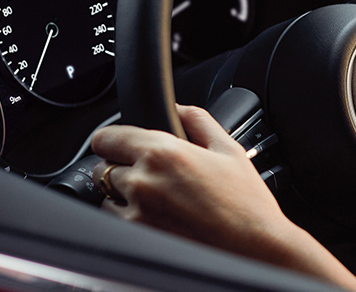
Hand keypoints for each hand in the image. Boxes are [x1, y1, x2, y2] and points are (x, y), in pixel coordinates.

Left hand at [91, 106, 355, 289]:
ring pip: (106, 195)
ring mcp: (135, 212)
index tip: (120, 145)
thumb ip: (198, 120)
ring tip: (157, 200)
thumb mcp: (230, 150)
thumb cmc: (245, 203)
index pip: (105, 138)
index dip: (112, 140)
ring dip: (121, 194)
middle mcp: (142, 181)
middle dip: (121, 167)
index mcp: (163, 153)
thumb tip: (179, 109)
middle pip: (102, 167)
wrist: (253, 246)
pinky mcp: (136, 236)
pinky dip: (128, 217)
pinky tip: (157, 217)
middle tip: (150, 175)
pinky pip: (115, 220)